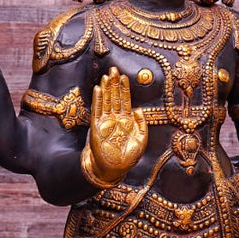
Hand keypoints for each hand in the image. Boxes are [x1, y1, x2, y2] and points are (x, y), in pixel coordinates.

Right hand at [84, 67, 147, 185]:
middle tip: (114, 69)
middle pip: (114, 97)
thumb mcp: (141, 139)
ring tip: (106, 76)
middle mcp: (115, 119)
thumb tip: (139, 109)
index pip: (125, 100)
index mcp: (127, 120)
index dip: (124, 89)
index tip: (124, 76)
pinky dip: (98, 99)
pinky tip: (98, 89)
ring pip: (106, 101)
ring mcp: (105, 122)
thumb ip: (142, 124)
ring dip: (106, 88)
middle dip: (114, 84)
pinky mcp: (96, 126)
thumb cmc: (129, 156)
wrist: (115, 168)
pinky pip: (97, 110)